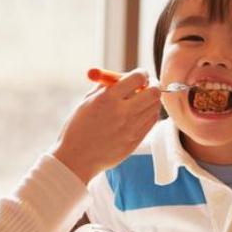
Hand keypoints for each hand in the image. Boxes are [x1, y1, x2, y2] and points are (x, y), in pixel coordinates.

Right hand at [52, 69, 161, 183]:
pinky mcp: (135, 141)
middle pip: (154, 92)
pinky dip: (149, 114)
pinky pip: (151, 121)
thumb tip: (123, 76)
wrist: (76, 158)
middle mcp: (122, 112)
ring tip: (141, 101)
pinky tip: (139, 114)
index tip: (141, 75)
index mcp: (107, 99)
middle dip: (153, 85)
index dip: (142, 73)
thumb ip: (106, 87)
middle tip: (148, 86)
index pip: (138, 78)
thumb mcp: (87, 101)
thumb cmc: (78, 128)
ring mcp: (131, 128)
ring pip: (155, 106)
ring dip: (151, 100)